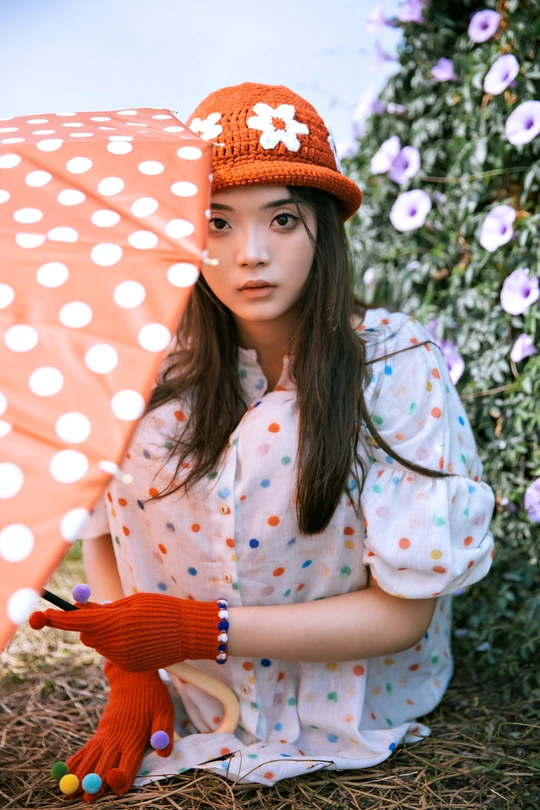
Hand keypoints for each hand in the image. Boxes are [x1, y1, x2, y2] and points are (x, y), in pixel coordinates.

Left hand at [29, 593, 223, 671]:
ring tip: (130, 624)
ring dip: (105, 634)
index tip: (42, 616)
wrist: (192, 632)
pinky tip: (139, 638)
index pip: (78, 620)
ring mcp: (123, 658)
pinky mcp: (130, 667)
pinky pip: (114, 654)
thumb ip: (107, 607)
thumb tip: (83, 609)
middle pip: (87, 634)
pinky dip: (118, 645)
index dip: (58, 619)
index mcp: (116, 622)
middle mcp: (116, 643)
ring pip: (100, 645)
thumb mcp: (135, 601)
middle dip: (89, 624)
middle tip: (105, 612)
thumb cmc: (164, 609)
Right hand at [62, 661, 174, 801]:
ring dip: (81, 776)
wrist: (133, 678)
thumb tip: (163, 754)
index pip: (128, 762)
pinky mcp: (99, 733)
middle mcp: (117, 739)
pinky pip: (85, 749)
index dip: (123, 778)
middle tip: (87, 800)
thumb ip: (163, 733)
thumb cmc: (152, 697)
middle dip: (96, 784)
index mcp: (134, 737)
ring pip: (90, 759)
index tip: (116, 790)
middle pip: (105, 765)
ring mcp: (105, 736)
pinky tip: (67, 773)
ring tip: (71, 793)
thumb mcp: (164, 711)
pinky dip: (75, 761)